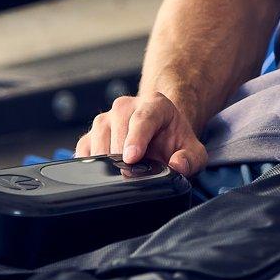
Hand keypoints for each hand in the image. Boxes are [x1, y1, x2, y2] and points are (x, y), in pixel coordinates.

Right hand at [77, 89, 208, 175]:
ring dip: (106, 158)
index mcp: (155, 104)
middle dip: (122, 155)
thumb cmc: (175, 142)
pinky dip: (90, 161)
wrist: (161, 136)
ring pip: (99, 136)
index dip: (136, 139)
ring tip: (118, 173)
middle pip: (118, 128)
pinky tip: (102, 172)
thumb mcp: (194, 152)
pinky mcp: (92, 132)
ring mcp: (107, 118)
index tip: (132, 158)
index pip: (143, 118)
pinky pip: (85, 146)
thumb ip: (191, 159)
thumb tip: (177, 165)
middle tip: (129, 175)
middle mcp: (127, 106)